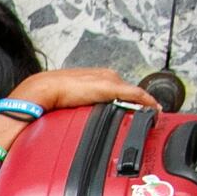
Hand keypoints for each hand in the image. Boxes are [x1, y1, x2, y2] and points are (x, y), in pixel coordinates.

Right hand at [13, 68, 159, 113]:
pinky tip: (152, 110)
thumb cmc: (50, 94)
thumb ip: (77, 105)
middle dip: (138, 102)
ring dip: (143, 102)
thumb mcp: (68, 100)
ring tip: (150, 113)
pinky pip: (135, 94)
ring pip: (134, 92)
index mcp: (95, 78)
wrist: (44, 88)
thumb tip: (73, 119)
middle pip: (128, 90)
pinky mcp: (111, 88)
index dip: (129, 100)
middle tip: (147, 113)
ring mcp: (109, 81)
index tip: (136, 109)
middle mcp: (106, 76)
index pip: (118, 88)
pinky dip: (146, 102)